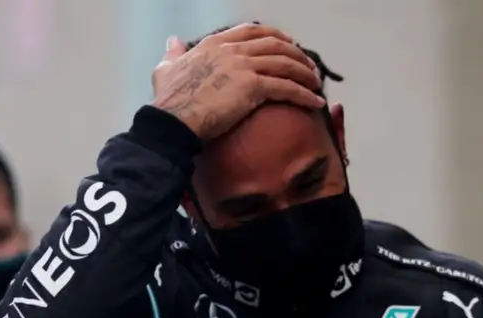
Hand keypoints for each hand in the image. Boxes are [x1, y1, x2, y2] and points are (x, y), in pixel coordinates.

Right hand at [151, 23, 324, 140]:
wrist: (173, 120)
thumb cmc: (168, 100)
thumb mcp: (165, 69)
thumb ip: (173, 54)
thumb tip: (172, 41)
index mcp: (215, 43)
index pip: (253, 31)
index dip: (275, 36)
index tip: (289, 45)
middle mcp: (232, 50)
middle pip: (275, 45)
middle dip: (297, 54)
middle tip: (309, 66)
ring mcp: (243, 66)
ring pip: (285, 64)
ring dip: (305, 73)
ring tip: (316, 83)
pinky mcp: (253, 87)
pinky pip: (286, 87)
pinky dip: (304, 94)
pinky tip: (315, 101)